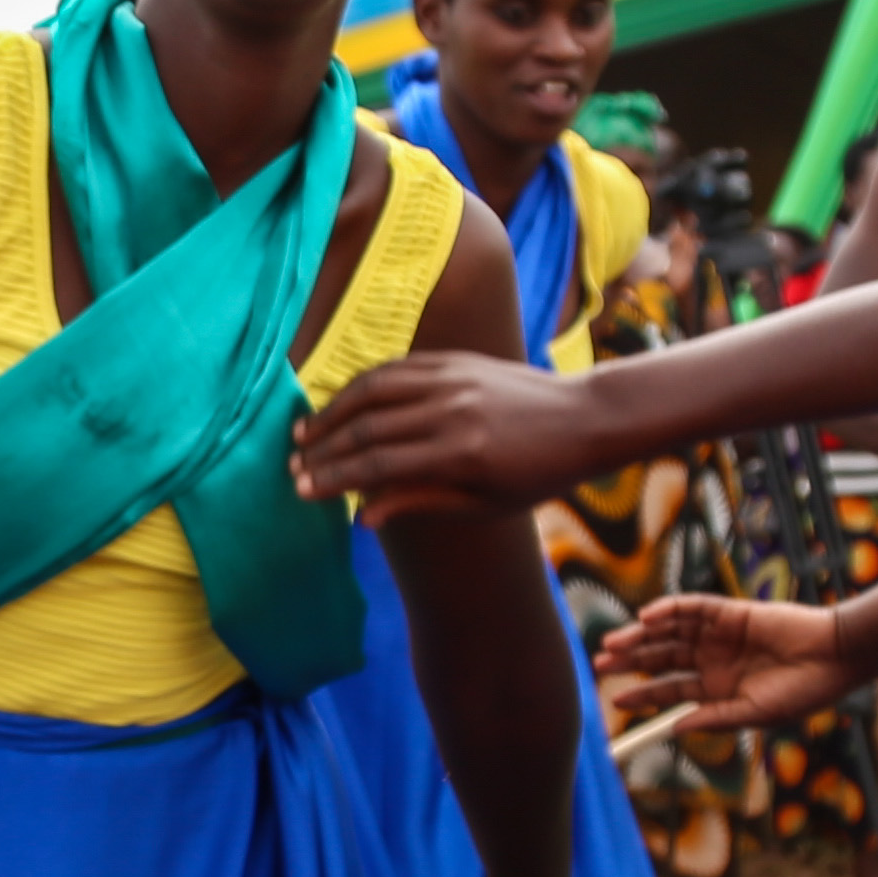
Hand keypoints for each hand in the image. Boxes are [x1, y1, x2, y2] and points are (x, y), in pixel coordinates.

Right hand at [292, 353, 595, 512]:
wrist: (585, 419)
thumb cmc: (539, 474)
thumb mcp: (486, 503)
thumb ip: (422, 502)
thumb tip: (363, 515)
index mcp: (459, 453)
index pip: (378, 465)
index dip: (333, 478)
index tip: (302, 490)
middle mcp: (450, 410)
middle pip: (367, 428)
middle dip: (323, 449)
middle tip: (293, 466)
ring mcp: (452, 378)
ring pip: (374, 390)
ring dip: (333, 410)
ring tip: (304, 432)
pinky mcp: (455, 360)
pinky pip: (397, 368)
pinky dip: (363, 384)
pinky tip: (343, 401)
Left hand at [599, 594, 855, 738]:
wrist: (833, 659)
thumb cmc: (801, 692)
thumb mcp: (753, 714)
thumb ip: (714, 718)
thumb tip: (674, 728)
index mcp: (716, 689)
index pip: (669, 691)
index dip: (641, 695)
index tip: (613, 700)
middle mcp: (712, 660)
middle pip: (661, 659)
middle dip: (629, 661)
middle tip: (599, 665)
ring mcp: (719, 635)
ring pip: (669, 632)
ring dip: (640, 635)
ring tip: (613, 643)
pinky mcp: (730, 612)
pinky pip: (693, 608)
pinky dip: (669, 610)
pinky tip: (648, 617)